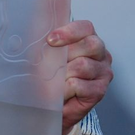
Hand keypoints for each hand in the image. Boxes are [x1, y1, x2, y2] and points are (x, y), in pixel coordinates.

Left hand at [48, 19, 112, 134]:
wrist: (53, 107)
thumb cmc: (52, 78)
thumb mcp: (47, 56)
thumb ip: (46, 43)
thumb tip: (30, 31)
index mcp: (88, 40)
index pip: (85, 28)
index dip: (69, 32)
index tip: (51, 40)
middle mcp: (101, 54)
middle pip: (91, 44)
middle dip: (66, 54)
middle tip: (50, 65)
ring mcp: (103, 72)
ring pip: (82, 65)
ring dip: (62, 74)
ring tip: (53, 81)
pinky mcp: (99, 90)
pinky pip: (78, 85)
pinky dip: (63, 89)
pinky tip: (59, 93)